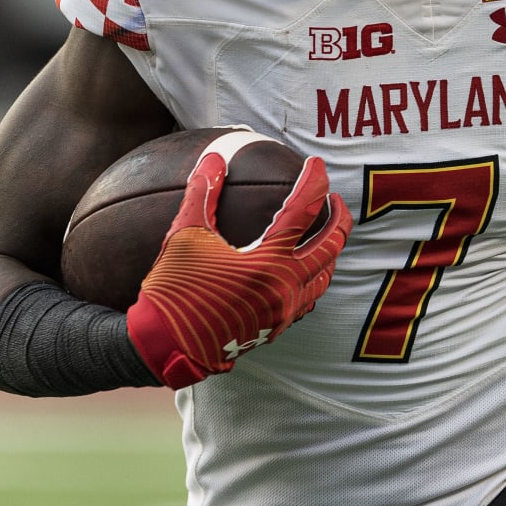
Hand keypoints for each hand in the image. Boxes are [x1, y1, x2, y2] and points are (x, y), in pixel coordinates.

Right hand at [125, 151, 350, 389]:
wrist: (166, 347)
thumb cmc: (174, 290)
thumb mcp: (184, 236)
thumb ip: (202, 194)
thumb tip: (213, 158)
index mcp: (267, 262)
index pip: (304, 211)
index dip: (313, 182)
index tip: (316, 164)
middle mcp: (284, 287)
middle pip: (331, 246)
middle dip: (340, 217)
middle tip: (334, 198)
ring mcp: (283, 312)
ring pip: (324, 277)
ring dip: (330, 251)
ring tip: (324, 232)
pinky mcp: (275, 328)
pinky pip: (307, 300)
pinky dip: (312, 278)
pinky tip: (300, 269)